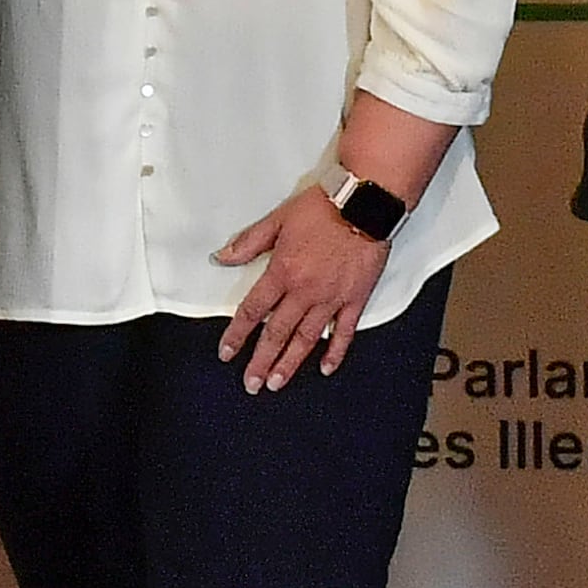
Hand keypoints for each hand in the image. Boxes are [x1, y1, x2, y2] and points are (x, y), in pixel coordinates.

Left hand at [212, 187, 389, 392]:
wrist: (364, 204)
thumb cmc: (323, 208)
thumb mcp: (278, 219)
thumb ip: (249, 242)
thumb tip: (222, 257)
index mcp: (282, 272)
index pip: (253, 311)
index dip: (237, 334)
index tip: (228, 352)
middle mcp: (304, 291)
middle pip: (277, 333)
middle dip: (261, 361)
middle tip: (252, 383)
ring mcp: (331, 299)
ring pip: (306, 339)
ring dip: (290, 363)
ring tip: (277, 382)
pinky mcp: (355, 299)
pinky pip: (344, 332)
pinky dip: (335, 352)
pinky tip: (325, 368)